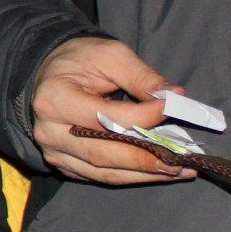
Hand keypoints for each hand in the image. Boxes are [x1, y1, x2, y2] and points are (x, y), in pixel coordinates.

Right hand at [27, 37, 195, 186]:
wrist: (51, 74)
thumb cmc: (80, 60)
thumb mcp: (110, 55)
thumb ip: (141, 77)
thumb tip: (174, 97)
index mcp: (55, 99)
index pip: (105, 117)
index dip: (142, 117)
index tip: (172, 108)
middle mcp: (49, 131)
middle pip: (103, 152)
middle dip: (146, 158)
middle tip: (181, 158)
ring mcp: (54, 152)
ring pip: (104, 171)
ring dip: (143, 174)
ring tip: (177, 170)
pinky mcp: (63, 164)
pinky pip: (100, 176)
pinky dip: (131, 176)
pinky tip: (157, 172)